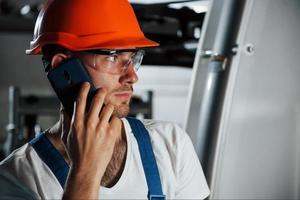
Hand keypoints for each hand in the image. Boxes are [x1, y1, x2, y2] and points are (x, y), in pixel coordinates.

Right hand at [61, 82, 121, 198]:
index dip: (84, 89)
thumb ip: (65, 120)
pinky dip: (114, 121)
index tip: (86, 84)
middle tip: (102, 91)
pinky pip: (116, 120)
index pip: (80, 100)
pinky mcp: (111, 134)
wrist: (87, 169)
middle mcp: (90, 123)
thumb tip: (63, 108)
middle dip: (101, 92)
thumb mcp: (65, 137)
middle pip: (98, 99)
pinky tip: (111, 125)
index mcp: (77, 122)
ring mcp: (101, 128)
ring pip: (109, 108)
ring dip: (108, 107)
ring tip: (107, 111)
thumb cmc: (75, 154)